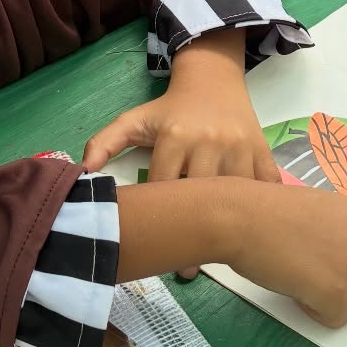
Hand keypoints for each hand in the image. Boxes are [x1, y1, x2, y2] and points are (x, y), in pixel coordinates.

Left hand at [84, 32, 278, 279]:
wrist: (212, 77)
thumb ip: (106, 142)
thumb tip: (82, 173)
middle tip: (186, 270)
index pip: (163, 186)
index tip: (155, 245)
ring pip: (235, 194)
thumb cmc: (171, 108)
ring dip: (228, 225)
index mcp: (174, 136)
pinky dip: (261, 206)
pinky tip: (252, 228)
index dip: (158, 218)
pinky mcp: (261, 149)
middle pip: (200, 196)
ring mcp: (239, 146)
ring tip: (214, 255)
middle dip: (193, 233)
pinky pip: (264, 184)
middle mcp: (208, 141)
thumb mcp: (136, 119)